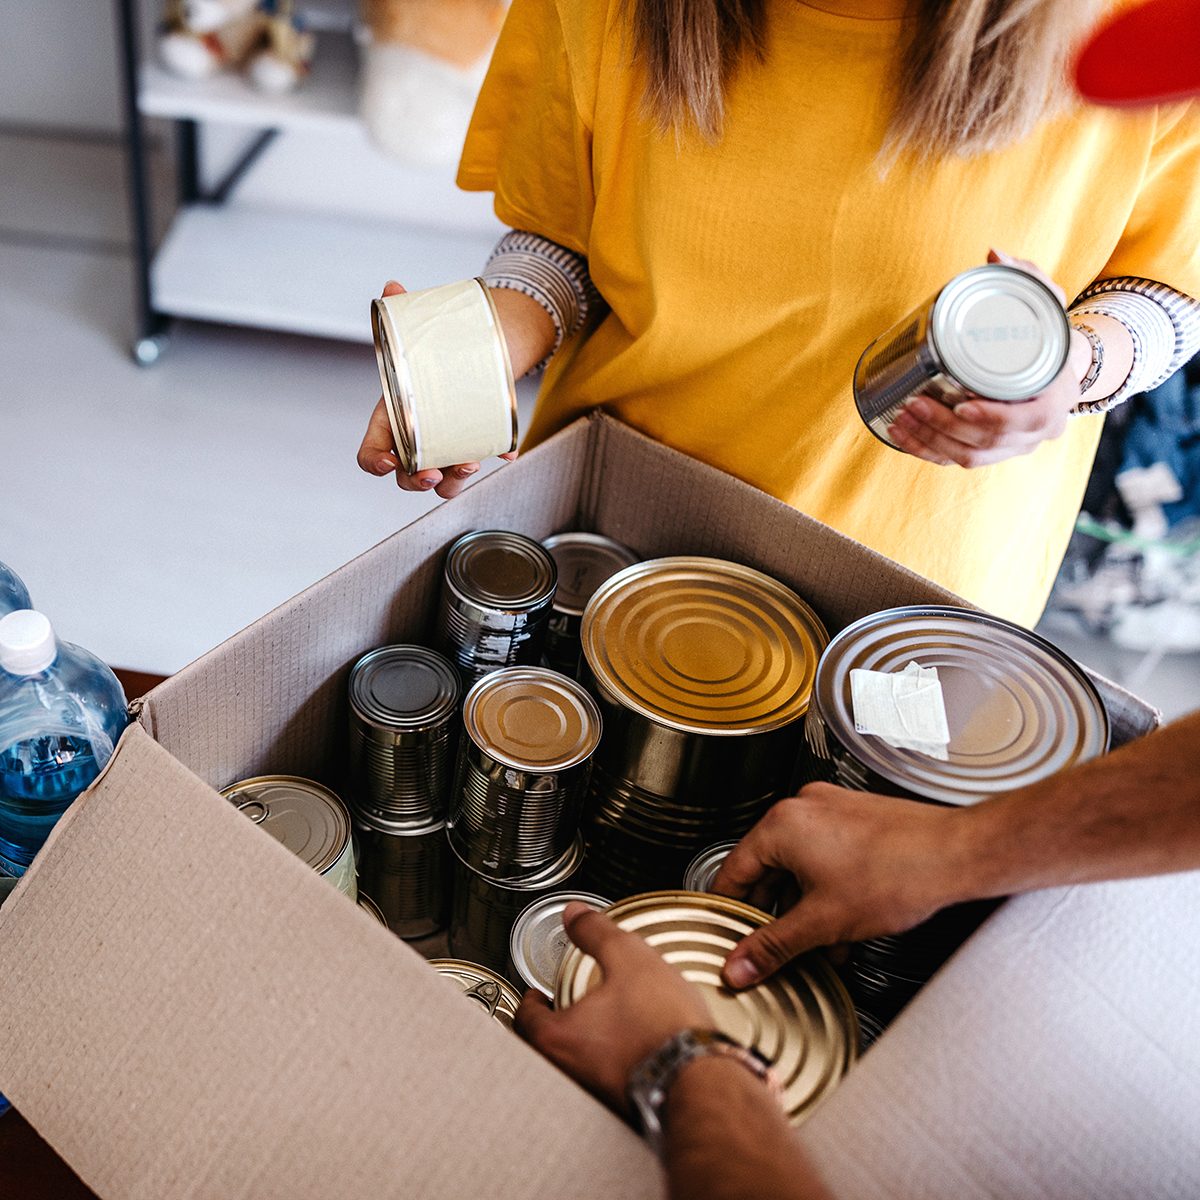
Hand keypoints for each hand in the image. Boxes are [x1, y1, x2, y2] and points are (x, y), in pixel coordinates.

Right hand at [357, 280, 518, 499]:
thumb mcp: (419, 332)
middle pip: (406, 476)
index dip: (375, 463)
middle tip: (434, 473)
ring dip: (453, 481)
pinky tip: (506, 450)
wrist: (475, 348)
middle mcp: (417, 440)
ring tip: (470, 462)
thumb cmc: (436, 349)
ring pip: (442, 482)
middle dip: (418, 480)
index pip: (372, 453)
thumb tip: (392, 287)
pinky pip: (480, 463)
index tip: (389, 463)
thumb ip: (403, 312)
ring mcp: (445, 447)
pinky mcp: (472, 445)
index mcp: (393, 418)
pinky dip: (493, 458)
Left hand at [515, 902, 713, 1115]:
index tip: (534, 995)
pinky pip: (605, 1079)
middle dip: (553, 1025)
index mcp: (558, 1038)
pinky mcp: (624, 1104)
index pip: (525, 1019)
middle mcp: (570, 1072)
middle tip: (563, 1006)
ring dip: (582, 1044)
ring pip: (575, 1065)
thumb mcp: (628, 957)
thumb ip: (595, 932)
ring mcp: (596, 1093)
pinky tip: (630, 1047)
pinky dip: (609, 1061)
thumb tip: (574, 914)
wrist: (701, 1077)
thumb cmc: (662, 1026)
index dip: (529, 1002)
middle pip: (546, 1046)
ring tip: (599, 1023)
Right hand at [714, 783, 968, 988]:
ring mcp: (832, 811)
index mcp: (781, 825)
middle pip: (767, 869)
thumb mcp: (822, 922)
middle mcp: (803, 809)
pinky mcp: (856, 819)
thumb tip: (741, 965)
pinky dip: (826, 890)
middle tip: (773, 947)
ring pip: (800, 866)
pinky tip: (842, 924)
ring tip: (817, 944)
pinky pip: (825, 856)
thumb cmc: (899, 873)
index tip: (727, 933)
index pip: (732, 871)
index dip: (729, 910)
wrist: (956, 855)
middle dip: (774, 915)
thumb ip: (773, 947)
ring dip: (804, 907)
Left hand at [886, 249, 1090, 468]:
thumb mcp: (1045, 302)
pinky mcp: (991, 452)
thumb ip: (1026, 276)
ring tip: (900, 418)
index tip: (961, 405)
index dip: (993, 418)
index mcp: (1055, 398)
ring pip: (969, 455)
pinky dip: (927, 452)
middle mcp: (1037, 430)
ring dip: (930, 441)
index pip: (1028, 418)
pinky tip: (902, 436)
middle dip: (944, 427)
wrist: (1056, 368)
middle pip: (988, 441)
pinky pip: (956, 460)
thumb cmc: (1047, 335)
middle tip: (913, 404)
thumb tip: (994, 253)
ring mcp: (1014, 446)